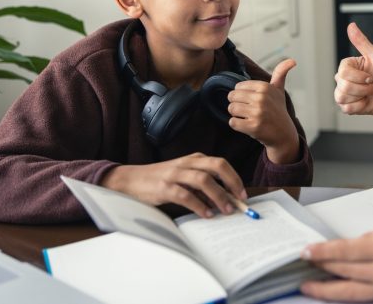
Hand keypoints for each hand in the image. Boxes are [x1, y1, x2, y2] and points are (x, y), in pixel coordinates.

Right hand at [100, 153, 245, 217]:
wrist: (129, 180)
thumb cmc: (159, 180)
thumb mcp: (183, 177)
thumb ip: (201, 186)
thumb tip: (224, 199)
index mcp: (193, 159)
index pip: (220, 163)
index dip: (235, 178)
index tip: (243, 193)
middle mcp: (186, 163)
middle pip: (217, 165)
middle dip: (232, 182)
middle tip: (240, 200)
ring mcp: (175, 174)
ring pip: (204, 180)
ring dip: (219, 196)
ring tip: (226, 210)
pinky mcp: (164, 187)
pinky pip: (186, 195)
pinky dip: (200, 206)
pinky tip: (207, 214)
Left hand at [227, 59, 299, 163]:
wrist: (283, 134)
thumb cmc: (278, 110)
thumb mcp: (279, 91)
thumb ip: (281, 73)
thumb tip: (292, 60)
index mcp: (265, 87)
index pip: (238, 86)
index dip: (242, 95)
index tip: (252, 101)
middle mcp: (262, 98)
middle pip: (232, 97)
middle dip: (237, 104)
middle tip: (248, 110)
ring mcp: (257, 113)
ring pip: (231, 109)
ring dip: (236, 115)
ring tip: (247, 117)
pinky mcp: (253, 126)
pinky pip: (232, 122)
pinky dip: (237, 125)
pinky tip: (247, 125)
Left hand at [301, 222, 372, 301]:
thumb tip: (355, 246)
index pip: (343, 249)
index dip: (322, 253)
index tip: (307, 252)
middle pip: (343, 270)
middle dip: (320, 269)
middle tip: (303, 267)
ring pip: (350, 289)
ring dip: (327, 287)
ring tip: (310, 285)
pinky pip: (366, 297)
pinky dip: (348, 294)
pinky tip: (337, 292)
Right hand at [335, 22, 372, 118]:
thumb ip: (361, 42)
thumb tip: (351, 25)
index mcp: (347, 65)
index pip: (343, 71)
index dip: (360, 76)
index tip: (370, 76)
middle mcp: (341, 78)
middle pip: (343, 85)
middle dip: (363, 87)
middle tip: (371, 84)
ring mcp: (342, 92)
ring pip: (342, 96)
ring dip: (362, 96)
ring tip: (368, 93)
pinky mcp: (344, 106)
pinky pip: (346, 108)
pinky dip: (360, 106)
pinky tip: (364, 101)